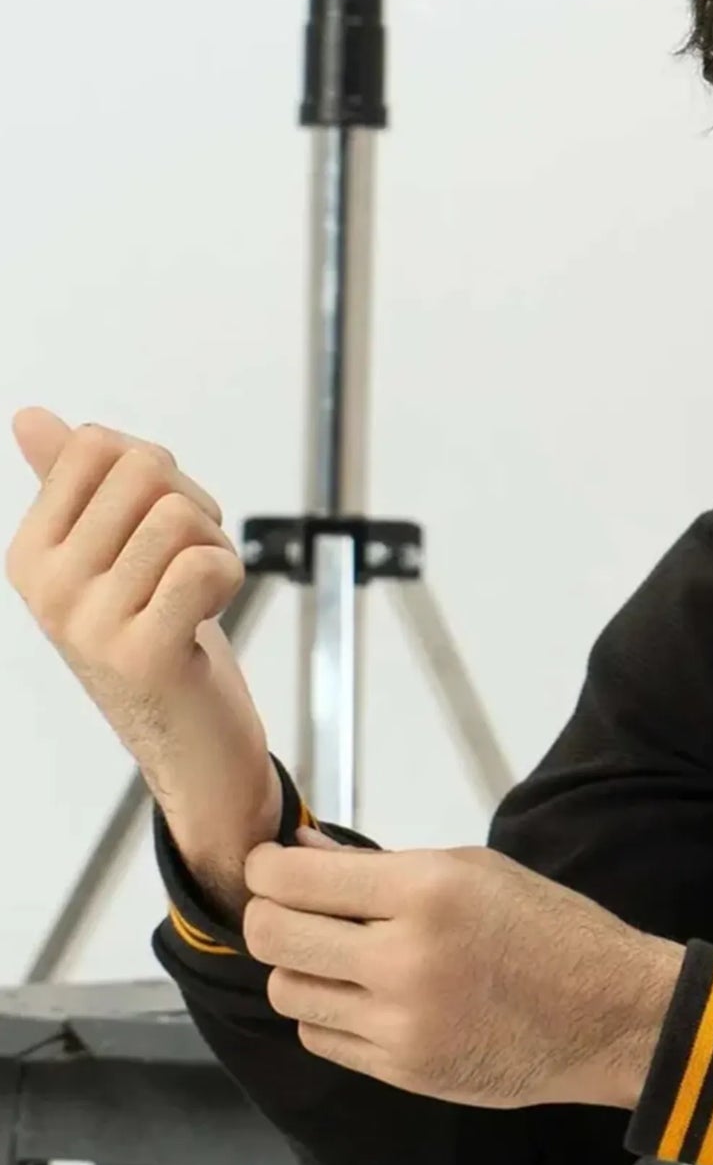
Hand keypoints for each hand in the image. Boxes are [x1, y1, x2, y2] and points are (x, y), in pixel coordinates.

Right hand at [5, 410, 278, 853]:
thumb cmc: (156, 639)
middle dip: (192, 507)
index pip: (97, 446)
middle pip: (146, 472)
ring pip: (180, 516)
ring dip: (215, 548)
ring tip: (198, 596)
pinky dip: (229, 577)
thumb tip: (32, 417)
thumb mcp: (108, 556)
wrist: (191, 746)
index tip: (157, 527)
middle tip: (188, 564)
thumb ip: (70, 484)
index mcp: (31, 553)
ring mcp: (90, 623)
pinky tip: (208, 616)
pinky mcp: (143, 654)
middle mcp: (49, 587)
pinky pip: (205, 565)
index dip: (154, 472)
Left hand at [242, 827, 684, 1109]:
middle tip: (287, 909)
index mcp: (426, 891)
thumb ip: (380, 865)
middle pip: (271, 936)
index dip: (264, 868)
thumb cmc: (549, 928)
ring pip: (288, 992)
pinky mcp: (402, 1071)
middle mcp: (405, 958)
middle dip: (266, 915)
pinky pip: (321, 1038)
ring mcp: (400, 1023)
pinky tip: (363, 996)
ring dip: (299, 967)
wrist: (609, 1016)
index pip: (292, 879)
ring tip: (334, 954)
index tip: (269, 866)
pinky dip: (328, 1014)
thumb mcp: (473, 870)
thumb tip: (299, 853)